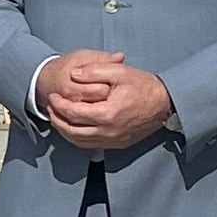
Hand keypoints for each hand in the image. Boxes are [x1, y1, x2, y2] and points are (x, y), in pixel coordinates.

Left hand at [45, 54, 172, 149]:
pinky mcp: (117, 143)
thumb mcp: (120, 71)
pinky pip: (91, 145)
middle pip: (72, 131)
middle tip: (50, 108)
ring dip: (65, 131)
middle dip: (57, 120)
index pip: (73, 113)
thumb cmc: (144, 87)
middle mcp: (109, 131)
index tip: (53, 96)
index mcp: (107, 114)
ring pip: (79, 142)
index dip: (59, 104)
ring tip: (58, 118)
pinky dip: (78, 138)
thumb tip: (74, 74)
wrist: (165, 103)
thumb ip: (94, 70)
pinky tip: (74, 128)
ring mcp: (113, 140)